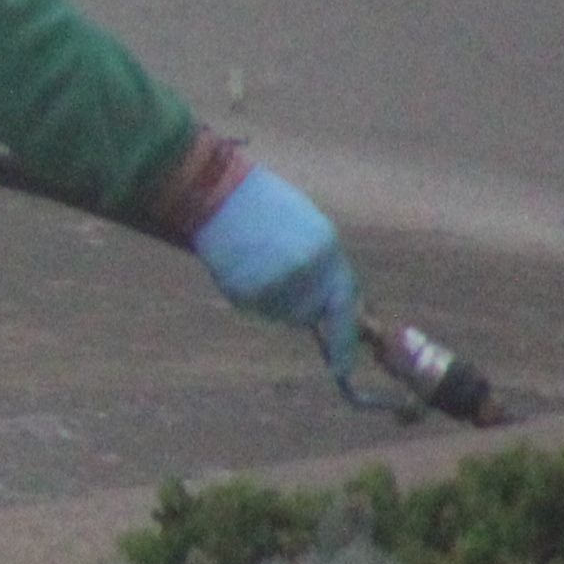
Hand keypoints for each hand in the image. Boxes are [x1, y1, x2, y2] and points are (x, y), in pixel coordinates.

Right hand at [190, 163, 359, 385]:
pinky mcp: (244, 293)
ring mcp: (274, 285)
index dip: (345, 341)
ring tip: (258, 260)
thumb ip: (327, 269)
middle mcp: (305, 274)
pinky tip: (242, 265)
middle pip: (307, 315)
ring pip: (279, 313)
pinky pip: (254, 308)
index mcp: (327, 252)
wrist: (219, 195)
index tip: (341, 369)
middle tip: (279, 274)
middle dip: (299, 304)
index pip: (344, 307)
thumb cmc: (268, 207)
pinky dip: (250, 293)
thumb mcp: (311, 230)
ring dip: (273, 298)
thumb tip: (342, 307)